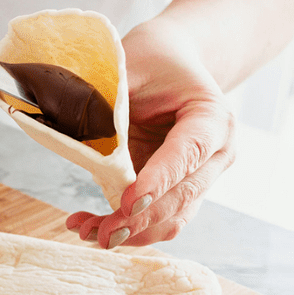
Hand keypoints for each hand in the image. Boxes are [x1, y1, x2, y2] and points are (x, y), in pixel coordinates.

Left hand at [66, 16, 236, 247]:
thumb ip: (112, 103)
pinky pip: (157, 219)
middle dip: (141, 219)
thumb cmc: (151, 62)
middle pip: (183, 195)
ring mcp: (201, 177)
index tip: (130, 202)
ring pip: (173, 218)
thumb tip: (77, 138)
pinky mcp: (178, 191)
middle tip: (101, 232)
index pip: (189, 154)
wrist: (170, 63)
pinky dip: (127, 228)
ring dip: (132, 232)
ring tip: (87, 232)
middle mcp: (216, 153)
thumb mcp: (131, 69)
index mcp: (213, 118)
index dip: (160, 180)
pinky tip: (92, 226)